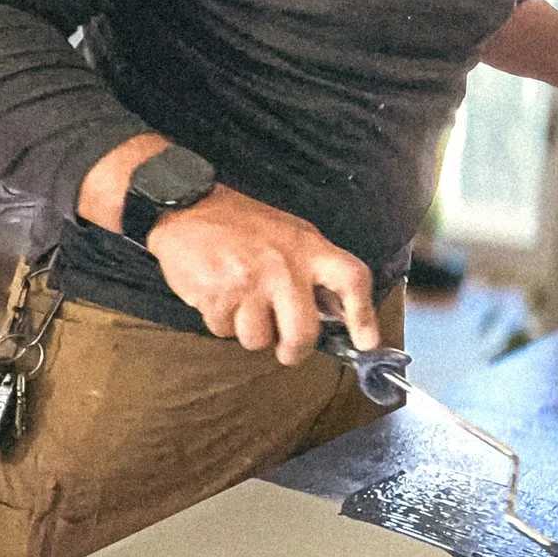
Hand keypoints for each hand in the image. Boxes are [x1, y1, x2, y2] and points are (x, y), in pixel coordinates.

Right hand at [146, 185, 379, 362]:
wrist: (191, 205)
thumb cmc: (244, 225)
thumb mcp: (291, 235)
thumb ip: (315, 269)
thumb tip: (337, 313)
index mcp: (309, 248)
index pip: (352, 280)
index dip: (363, 315)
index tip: (367, 343)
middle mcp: (284, 267)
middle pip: (303, 334)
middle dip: (294, 351)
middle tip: (288, 351)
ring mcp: (250, 284)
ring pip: (259, 340)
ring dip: (249, 331)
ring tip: (241, 302)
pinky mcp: (218, 297)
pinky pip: (225, 332)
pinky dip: (221, 322)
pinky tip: (218, 295)